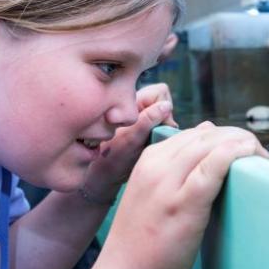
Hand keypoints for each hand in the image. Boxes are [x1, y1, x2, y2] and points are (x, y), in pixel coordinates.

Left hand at [81, 83, 177, 201]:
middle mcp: (137, 107)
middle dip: (164, 119)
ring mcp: (141, 118)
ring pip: (164, 116)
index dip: (164, 107)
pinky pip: (161, 127)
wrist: (102, 177)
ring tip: (150, 143)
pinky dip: (160, 135)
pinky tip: (150, 147)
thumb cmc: (112, 158)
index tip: (160, 127)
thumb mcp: (131, 139)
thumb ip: (148, 120)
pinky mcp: (144, 130)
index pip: (160, 92)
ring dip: (162, 129)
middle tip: (156, 136)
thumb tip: (167, 106)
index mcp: (131, 102)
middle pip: (164, 102)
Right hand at [97, 121, 268, 268]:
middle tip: (258, 155)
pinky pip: (214, 165)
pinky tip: (250, 155)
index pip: (193, 134)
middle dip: (237, 137)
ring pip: (211, 144)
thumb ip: (175, 171)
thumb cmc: (143, 245)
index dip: (223, 136)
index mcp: (148, 161)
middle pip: (206, 135)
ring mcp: (167, 183)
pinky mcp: (183, 203)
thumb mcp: (152, 196)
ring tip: (260, 158)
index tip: (242, 149)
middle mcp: (155, 166)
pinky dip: (234, 153)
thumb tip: (207, 139)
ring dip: (242, 143)